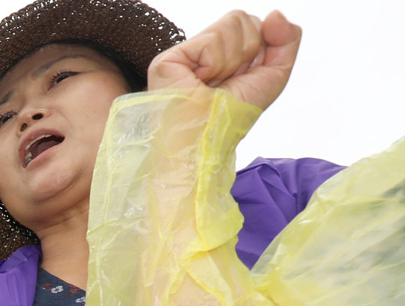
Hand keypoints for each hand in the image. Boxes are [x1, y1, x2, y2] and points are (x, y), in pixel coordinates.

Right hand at [149, 9, 300, 110]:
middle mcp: (204, 51)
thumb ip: (286, 39)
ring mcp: (185, 54)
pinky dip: (214, 64)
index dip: (259, 47)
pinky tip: (200, 82)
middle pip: (242, 18)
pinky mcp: (168, 59)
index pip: (253, 23)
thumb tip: (274, 14)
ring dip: (231, 60)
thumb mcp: (274, 75)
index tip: (243, 76)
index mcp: (226, 53)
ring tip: (213, 84)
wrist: (208, 140)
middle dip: (247, 51)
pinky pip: (211, 39)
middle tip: (228, 81)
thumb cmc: (234, 117)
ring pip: (230, 23)